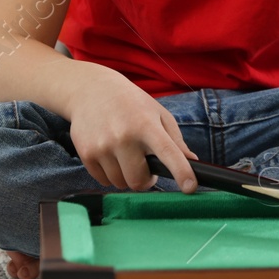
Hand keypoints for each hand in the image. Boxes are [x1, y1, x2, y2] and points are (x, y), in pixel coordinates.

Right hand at [66, 69, 198, 191]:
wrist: (91, 90)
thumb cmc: (131, 104)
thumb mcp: (158, 114)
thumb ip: (175, 139)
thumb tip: (192, 161)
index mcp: (147, 125)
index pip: (167, 152)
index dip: (181, 171)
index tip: (190, 187)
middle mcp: (123, 136)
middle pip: (138, 181)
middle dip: (146, 180)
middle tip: (146, 167)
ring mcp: (102, 146)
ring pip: (120, 183)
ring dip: (127, 177)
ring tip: (127, 158)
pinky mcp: (86, 153)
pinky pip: (103, 181)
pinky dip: (111, 175)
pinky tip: (112, 157)